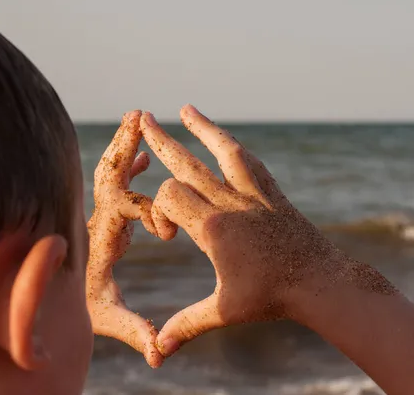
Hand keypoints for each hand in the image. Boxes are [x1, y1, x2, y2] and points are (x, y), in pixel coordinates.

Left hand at [86, 110, 163, 367]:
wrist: (45, 304)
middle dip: (123, 145)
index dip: (147, 209)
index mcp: (98, 237)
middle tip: (137, 117)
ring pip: (106, 172)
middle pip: (106, 173)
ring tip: (138, 119)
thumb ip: (133, 331)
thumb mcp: (105, 319)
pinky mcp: (97, 217)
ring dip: (123, 147)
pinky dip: (126, 167)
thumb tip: (159, 354)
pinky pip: (111, 184)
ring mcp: (93, 215)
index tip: (167, 232)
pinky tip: (141, 159)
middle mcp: (92, 219)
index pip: (120, 206)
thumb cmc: (77, 311)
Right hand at [140, 105, 340, 356]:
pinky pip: (248, 159)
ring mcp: (251, 192)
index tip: (168, 236)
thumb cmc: (271, 296)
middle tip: (141, 118)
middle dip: (160, 140)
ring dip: (201, 129)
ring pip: (221, 150)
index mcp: (212, 227)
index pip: (169, 197)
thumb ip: (186, 325)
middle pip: (186, 163)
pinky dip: (231, 143)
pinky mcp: (268, 191)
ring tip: (185, 109)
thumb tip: (157, 351)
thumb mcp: (224, 311)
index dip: (158, 211)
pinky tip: (224, 136)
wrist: (319, 281)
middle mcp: (229, 202)